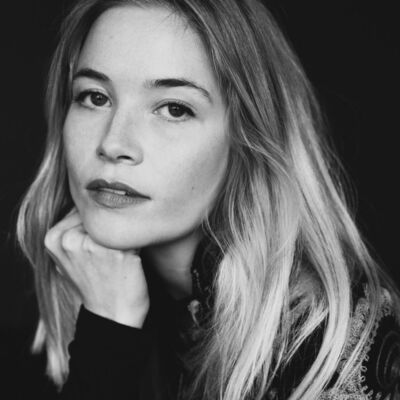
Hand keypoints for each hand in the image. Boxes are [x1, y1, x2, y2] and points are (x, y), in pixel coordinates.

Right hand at [44, 208, 149, 327]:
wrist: (112, 316)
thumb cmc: (95, 285)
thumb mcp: (69, 259)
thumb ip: (71, 232)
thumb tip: (86, 202)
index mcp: (53, 238)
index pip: (82, 209)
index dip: (99, 222)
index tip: (103, 242)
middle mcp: (70, 239)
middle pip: (101, 214)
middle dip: (112, 226)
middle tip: (113, 251)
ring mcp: (93, 245)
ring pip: (119, 221)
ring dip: (126, 234)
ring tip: (122, 255)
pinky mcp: (117, 251)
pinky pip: (134, 233)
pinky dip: (138, 242)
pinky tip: (131, 258)